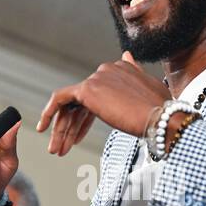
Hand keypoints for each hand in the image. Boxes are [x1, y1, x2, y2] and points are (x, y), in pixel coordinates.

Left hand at [37, 51, 169, 155]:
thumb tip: (126, 55)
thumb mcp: (150, 88)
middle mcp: (108, 69)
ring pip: (72, 105)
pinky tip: (43, 128)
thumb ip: (135, 73)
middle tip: (62, 147)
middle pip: (83, 102)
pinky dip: (49, 112)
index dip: (85, 120)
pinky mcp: (88, 89)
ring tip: (57, 150)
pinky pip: (60, 99)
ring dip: (63, 129)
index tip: (79, 137)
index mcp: (123, 68)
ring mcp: (98, 77)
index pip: (98, 95)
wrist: (162, 120)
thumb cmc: (162, 112)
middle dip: (71, 126)